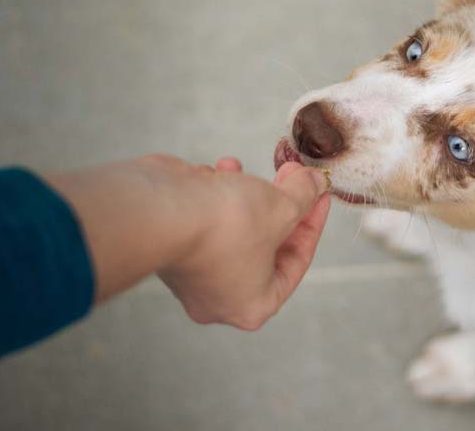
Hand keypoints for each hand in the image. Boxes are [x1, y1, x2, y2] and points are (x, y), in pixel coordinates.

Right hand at [47, 154, 330, 330]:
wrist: (157, 209)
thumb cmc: (224, 224)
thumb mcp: (281, 207)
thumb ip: (304, 195)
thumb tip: (313, 183)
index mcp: (252, 304)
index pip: (295, 264)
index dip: (312, 223)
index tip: (317, 194)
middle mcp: (218, 297)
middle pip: (265, 245)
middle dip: (278, 203)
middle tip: (289, 175)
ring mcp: (191, 273)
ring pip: (233, 227)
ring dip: (243, 192)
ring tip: (242, 169)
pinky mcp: (171, 244)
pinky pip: (203, 218)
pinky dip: (213, 192)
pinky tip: (215, 171)